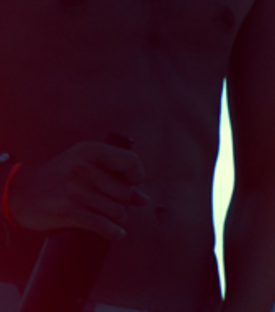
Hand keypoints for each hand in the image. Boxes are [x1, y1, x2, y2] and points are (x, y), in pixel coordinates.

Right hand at [8, 142, 147, 239]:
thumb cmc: (60, 177)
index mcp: (90, 151)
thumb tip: (143, 200)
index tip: (130, 184)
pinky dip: (114, 232)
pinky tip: (117, 234)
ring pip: (116, 210)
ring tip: (113, 219)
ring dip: (119, 219)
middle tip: (113, 205)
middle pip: (124, 192)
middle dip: (123, 202)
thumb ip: (115, 177)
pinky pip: (102, 225)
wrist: (20, 192)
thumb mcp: (85, 165)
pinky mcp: (68, 211)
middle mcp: (83, 168)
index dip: (136, 176)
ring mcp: (76, 191)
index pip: (131, 162)